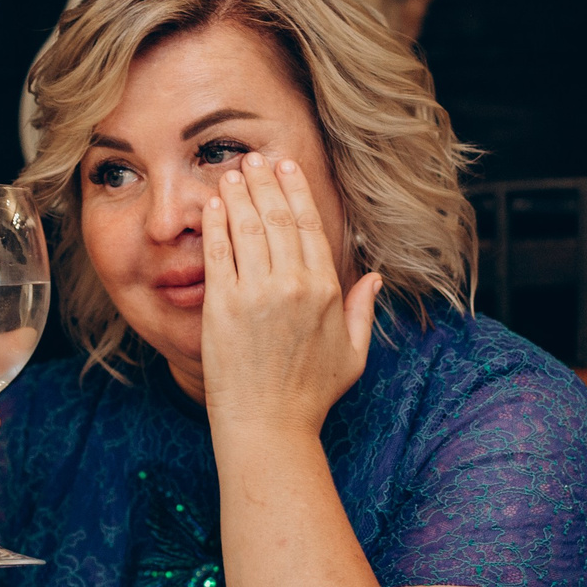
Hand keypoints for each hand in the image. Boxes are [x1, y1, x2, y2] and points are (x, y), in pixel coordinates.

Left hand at [200, 153, 382, 435]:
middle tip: (254, 159)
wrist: (268, 427)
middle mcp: (294, 286)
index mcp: (327, 291)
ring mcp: (257, 294)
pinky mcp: (222, 305)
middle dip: (265, 182)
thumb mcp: (352, 355)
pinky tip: (211, 205)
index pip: (310, 227)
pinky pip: (218, 252)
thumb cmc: (310, 395)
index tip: (287, 169)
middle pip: (278, 218)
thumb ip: (363, 311)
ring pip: (248, 227)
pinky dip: (215, 223)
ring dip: (239, 194)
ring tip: (231, 173)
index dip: (297, 192)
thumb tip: (375, 277)